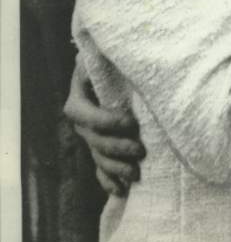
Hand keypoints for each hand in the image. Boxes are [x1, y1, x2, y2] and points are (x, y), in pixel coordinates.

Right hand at [63, 62, 144, 196]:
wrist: (117, 69)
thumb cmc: (113, 60)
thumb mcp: (104, 56)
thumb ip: (102, 58)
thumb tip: (102, 51)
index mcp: (79, 98)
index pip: (85, 115)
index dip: (106, 121)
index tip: (131, 122)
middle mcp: (82, 121)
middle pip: (93, 141)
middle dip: (116, 148)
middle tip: (140, 151)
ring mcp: (91, 137)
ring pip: (98, 158)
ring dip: (115, 169)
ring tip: (135, 174)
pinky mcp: (102, 147)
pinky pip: (100, 169)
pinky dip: (108, 181)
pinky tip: (120, 191)